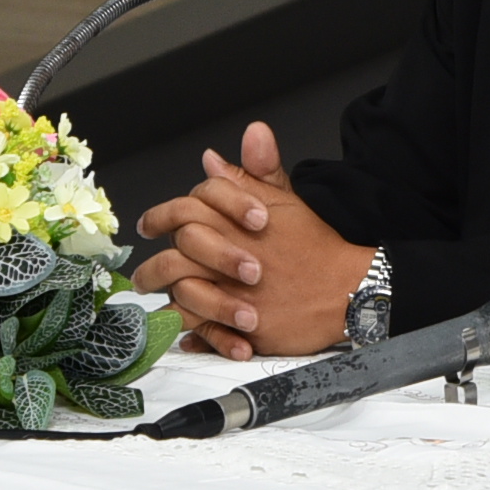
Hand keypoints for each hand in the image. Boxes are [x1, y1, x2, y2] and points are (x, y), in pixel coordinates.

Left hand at [130, 122, 369, 357]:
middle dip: (150, 267)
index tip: (149, 225)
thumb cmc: (315, 245)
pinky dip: (189, 333)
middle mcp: (228, 255)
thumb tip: (213, 157)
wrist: (347, 288)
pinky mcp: (240, 324)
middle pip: (173, 256)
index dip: (160, 216)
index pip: (185, 209)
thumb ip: (250, 175)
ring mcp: (232, 292)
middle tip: (142, 275)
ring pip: (181, 294)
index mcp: (235, 221)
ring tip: (157, 303)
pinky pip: (201, 330)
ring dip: (163, 299)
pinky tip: (183, 331)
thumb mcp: (285, 200)